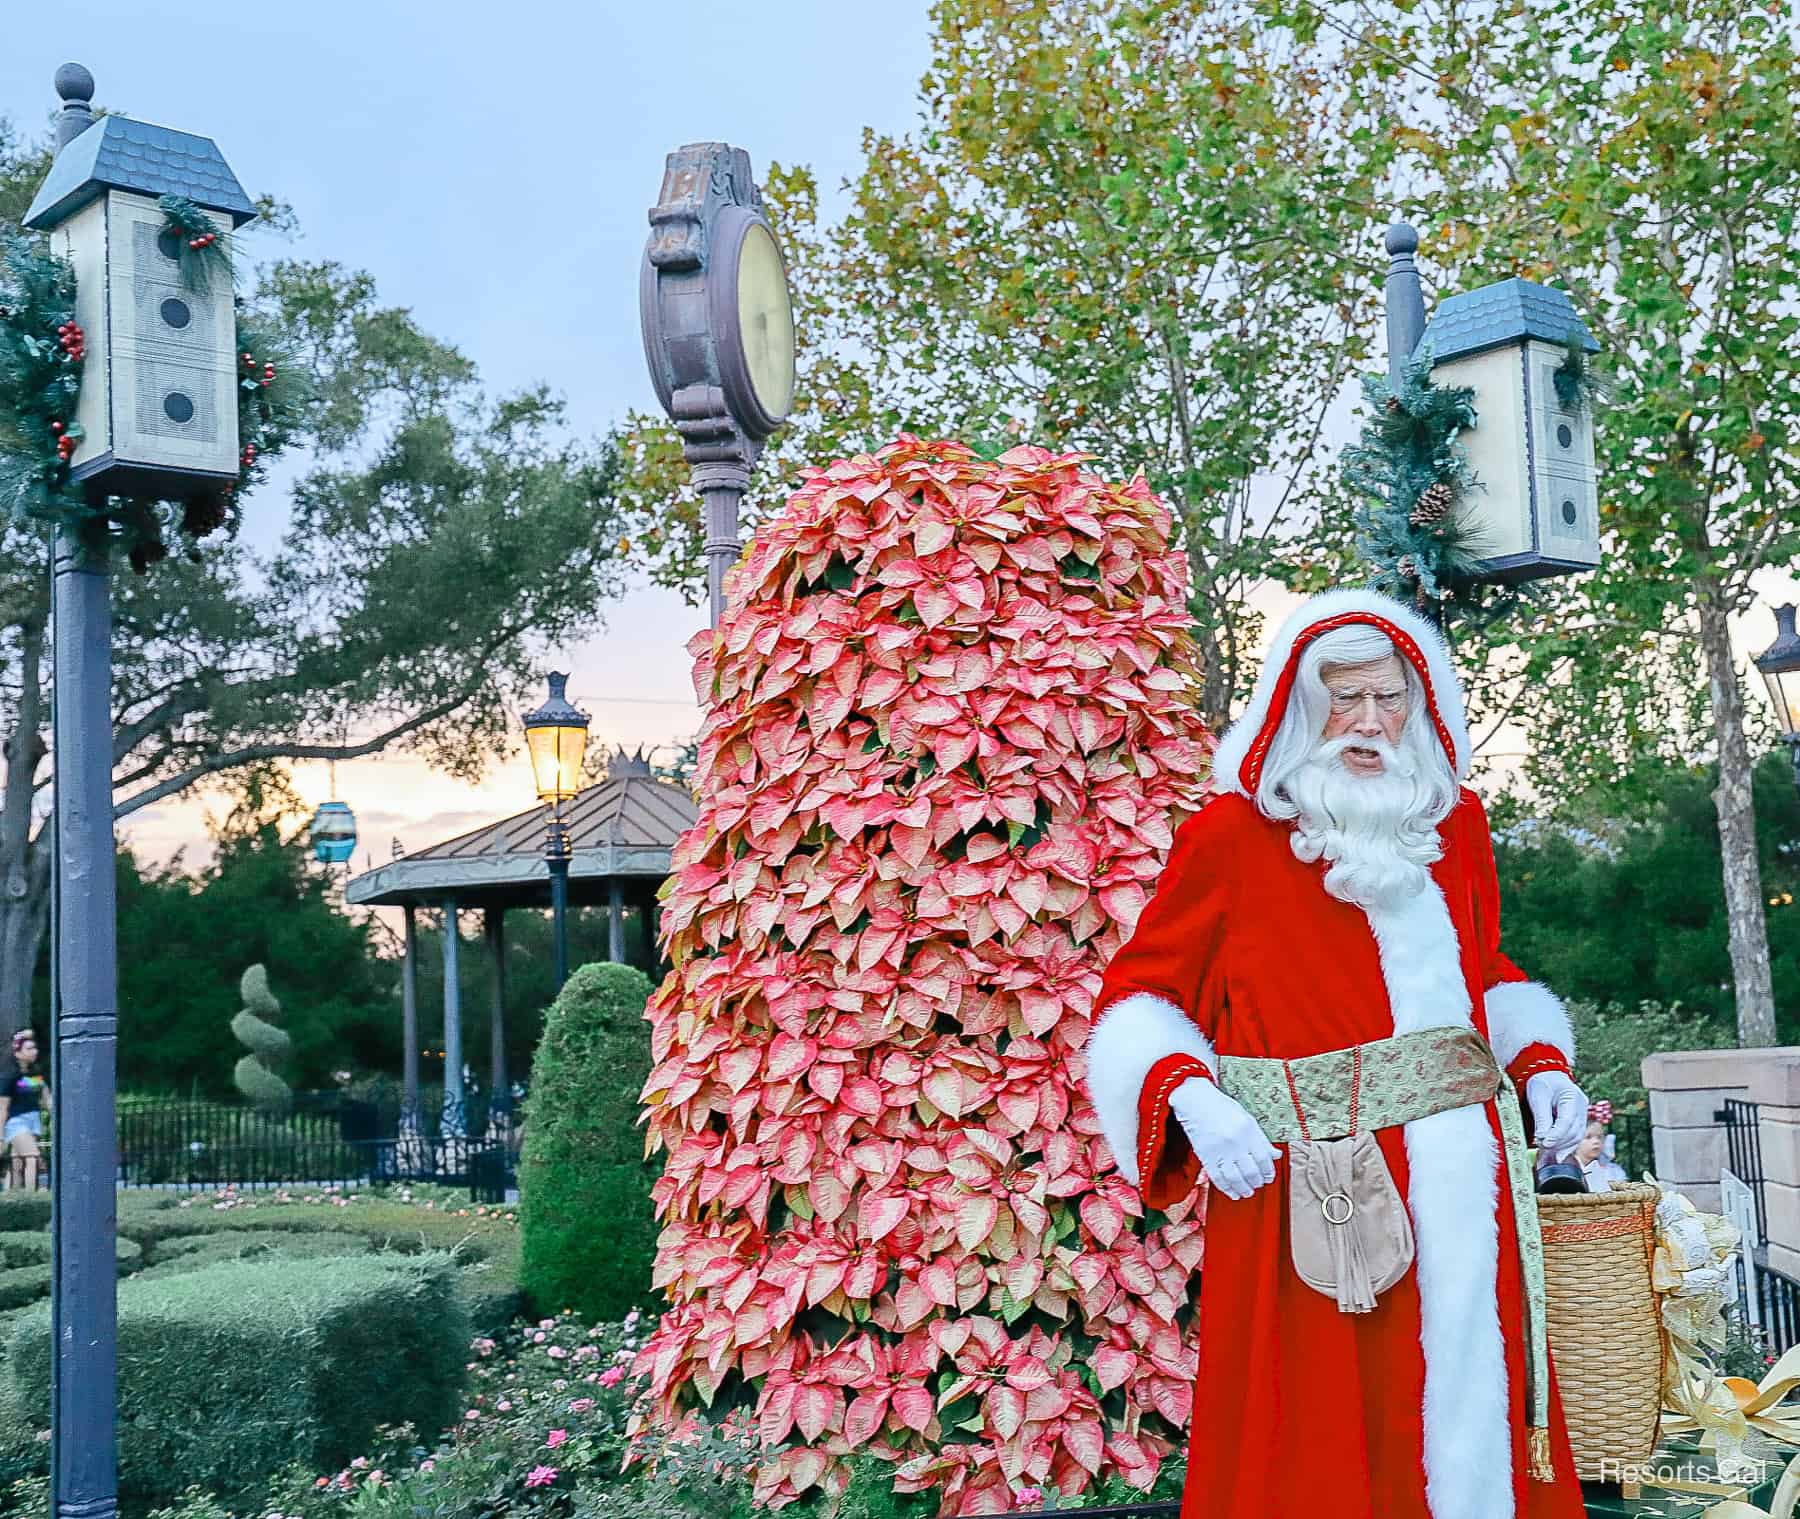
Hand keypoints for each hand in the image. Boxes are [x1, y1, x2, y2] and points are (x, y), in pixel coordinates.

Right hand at [1168, 1076, 1279, 1199]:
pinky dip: (1227, 1188)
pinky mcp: (1205, 1156)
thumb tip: (1275, 1155)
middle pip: (1251, 1171)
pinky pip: (1218, 1177)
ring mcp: (1219, 1150)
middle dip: (1257, 1182)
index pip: (1264, 1159)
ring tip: (1247, 1191)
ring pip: (1235, 1178)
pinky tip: (1232, 1192)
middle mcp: (1235, 1141)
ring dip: (1244, 1189)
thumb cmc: (1222, 1108)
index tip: (1268, 1178)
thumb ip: (1261, 1139)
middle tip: (1258, 1184)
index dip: (1268, 1172)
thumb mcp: (1247, 1119)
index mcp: (1248, 1130)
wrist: (1195, 1102)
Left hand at [1525, 1071, 1587, 1160]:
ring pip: (1576, 1136)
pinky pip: (1575, 1136)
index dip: (1557, 1135)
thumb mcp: (1538, 1097)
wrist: (1548, 1076)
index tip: (1544, 1144)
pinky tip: (1556, 1153)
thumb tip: (1541, 1139)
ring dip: (1563, 1147)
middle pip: (1574, 1131)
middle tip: (1542, 1149)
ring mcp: (1583, 1114)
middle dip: (1559, 1143)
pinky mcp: (1578, 1121)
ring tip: (1547, 1153)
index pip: (1567, 1120)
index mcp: (1573, 1096)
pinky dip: (1565, 1145)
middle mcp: (1582, 1106)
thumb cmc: (1542, 1083)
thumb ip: (1541, 1118)